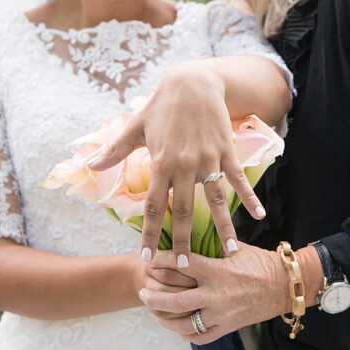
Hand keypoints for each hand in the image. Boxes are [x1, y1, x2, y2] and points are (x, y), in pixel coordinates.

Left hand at [87, 61, 265, 265]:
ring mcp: (209, 160)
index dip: (149, 234)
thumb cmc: (162, 105)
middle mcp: (185, 165)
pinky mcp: (227, 152)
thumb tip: (90, 165)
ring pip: (216, 201)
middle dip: (183, 241)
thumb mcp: (135, 126)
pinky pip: (239, 180)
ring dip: (223, 228)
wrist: (193, 82)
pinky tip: (259, 216)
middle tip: (184, 267)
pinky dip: (249, 198)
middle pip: (184, 211)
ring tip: (228, 253)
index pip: (153, 206)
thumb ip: (114, 150)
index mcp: (161, 162)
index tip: (147, 258)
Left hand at [138, 245, 322, 344]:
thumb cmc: (262, 263)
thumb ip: (215, 246)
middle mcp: (217, 295)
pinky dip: (186, 333)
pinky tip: (178, 326)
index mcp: (218, 271)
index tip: (150, 258)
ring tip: (156, 313)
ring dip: (165, 319)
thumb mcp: (238, 249)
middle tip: (142, 293)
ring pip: (183, 324)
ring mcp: (221, 315)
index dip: (161, 260)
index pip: (182, 264)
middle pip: (175, 302)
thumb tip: (195, 234)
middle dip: (153, 299)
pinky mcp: (227, 328)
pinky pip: (199, 337)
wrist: (285, 286)